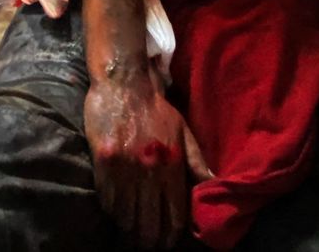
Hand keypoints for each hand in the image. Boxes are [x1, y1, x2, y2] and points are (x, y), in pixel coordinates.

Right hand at [85, 75, 212, 249]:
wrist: (124, 83)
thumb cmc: (156, 108)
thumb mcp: (184, 132)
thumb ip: (196, 162)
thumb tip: (215, 184)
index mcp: (173, 164)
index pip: (174, 214)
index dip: (171, 234)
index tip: (167, 242)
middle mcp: (151, 170)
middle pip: (150, 221)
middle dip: (150, 239)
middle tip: (148, 245)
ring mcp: (126, 167)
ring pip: (127, 215)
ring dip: (129, 229)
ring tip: (131, 235)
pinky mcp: (104, 161)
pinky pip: (107, 199)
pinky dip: (112, 211)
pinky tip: (116, 215)